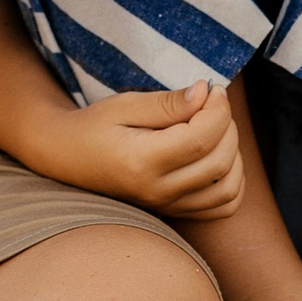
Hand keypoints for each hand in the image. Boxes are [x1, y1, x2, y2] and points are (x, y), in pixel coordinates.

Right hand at [24, 83, 244, 219]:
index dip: (218, 109)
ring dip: (234, 154)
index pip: (202, 138)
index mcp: (142, 161)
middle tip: (213, 102)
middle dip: (227, 125)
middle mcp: (157, 191)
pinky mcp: (174, 212)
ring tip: (215, 128)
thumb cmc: (93, 126)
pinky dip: (232, 181)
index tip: (212, 89)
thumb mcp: (124, 105)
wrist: (67, 159)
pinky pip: (222, 207)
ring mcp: (167, 206)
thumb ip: (167, 103)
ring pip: (228, 188)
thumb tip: (206, 93)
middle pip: (220, 161)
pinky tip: (219, 155)